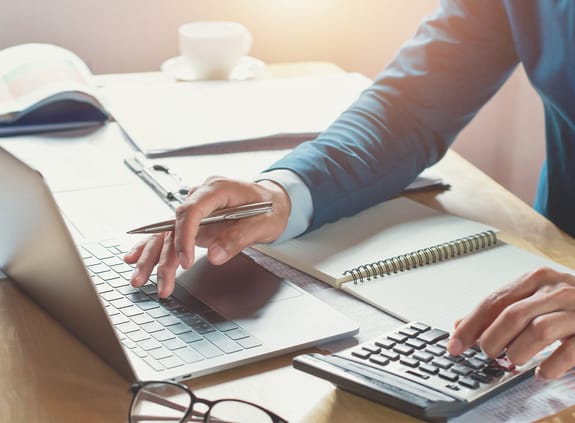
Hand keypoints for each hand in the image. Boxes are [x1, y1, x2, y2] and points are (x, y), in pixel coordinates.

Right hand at [124, 177, 290, 297]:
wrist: (274, 200)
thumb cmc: (270, 208)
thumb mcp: (263, 223)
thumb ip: (238, 238)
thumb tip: (213, 256)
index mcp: (217, 189)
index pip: (191, 210)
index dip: (184, 236)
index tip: (185, 261)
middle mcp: (201, 196)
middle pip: (173, 225)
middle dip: (162, 255)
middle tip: (160, 281)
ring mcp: (195, 209)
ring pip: (166, 233)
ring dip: (152, 257)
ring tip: (140, 279)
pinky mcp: (194, 222)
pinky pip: (169, 234)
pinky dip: (152, 247)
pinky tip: (134, 258)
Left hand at [447, 267, 574, 379]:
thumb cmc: (570, 306)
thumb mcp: (534, 299)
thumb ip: (500, 310)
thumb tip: (461, 327)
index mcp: (536, 280)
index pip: (494, 301)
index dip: (470, 325)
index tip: (455, 344)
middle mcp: (557, 290)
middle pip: (513, 315)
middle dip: (493, 339)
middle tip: (487, 354)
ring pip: (538, 331)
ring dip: (519, 351)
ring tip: (513, 361)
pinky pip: (569, 351)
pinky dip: (551, 365)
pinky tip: (543, 372)